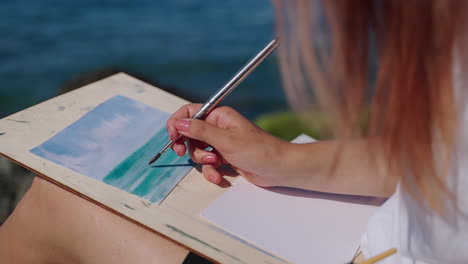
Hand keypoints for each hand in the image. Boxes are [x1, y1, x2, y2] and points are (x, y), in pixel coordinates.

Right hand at [166, 104, 288, 185]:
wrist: (278, 168)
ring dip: (203, 161)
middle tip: (182, 152)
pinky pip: (209, 164)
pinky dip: (211, 171)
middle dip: (190, 146)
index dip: (178, 123)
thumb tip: (179, 123)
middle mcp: (218, 127)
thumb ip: (200, 131)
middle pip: (190, 134)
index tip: (173, 136)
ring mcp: (221, 144)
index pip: (190, 112)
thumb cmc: (258, 150)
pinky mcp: (225, 158)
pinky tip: (219, 176)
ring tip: (216, 163)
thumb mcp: (226, 140)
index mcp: (219, 116)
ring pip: (198, 151)